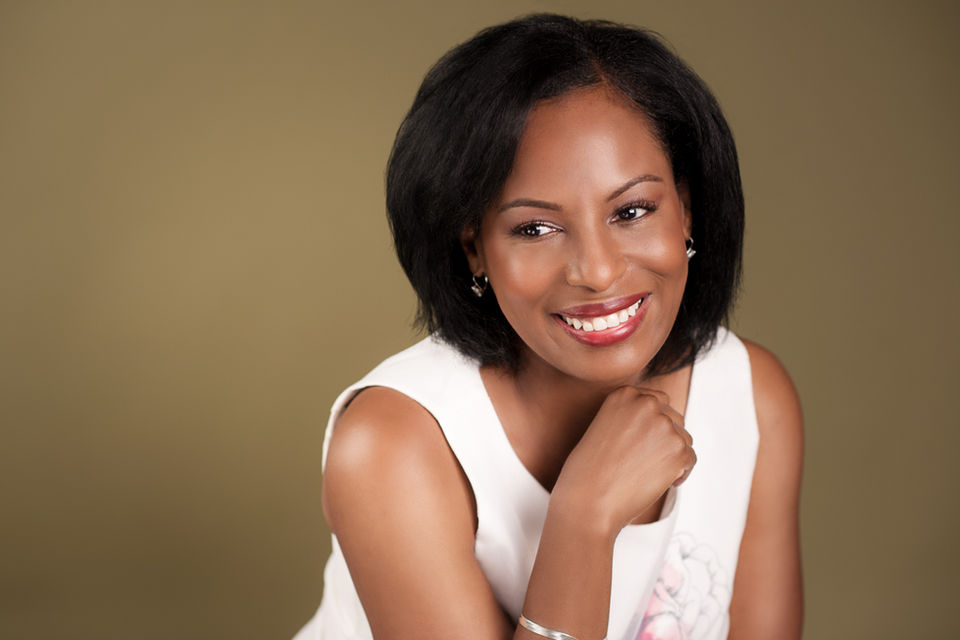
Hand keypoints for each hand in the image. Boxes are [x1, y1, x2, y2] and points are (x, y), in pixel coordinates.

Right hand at [552, 386, 695, 533]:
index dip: (654, 425)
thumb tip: (663, 424)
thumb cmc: (590, 470)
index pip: (657, 401)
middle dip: (666, 439)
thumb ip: (632, 418)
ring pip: (684, 439)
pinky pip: (691, 458)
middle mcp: (646, 403)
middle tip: (649, 462)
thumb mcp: (605, 428)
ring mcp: (664, 425)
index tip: (645, 444)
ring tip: (651, 474)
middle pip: (674, 418)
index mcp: (625, 394)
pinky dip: (682, 473)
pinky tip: (663, 483)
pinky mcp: (678, 449)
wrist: (588, 499)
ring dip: (674, 456)